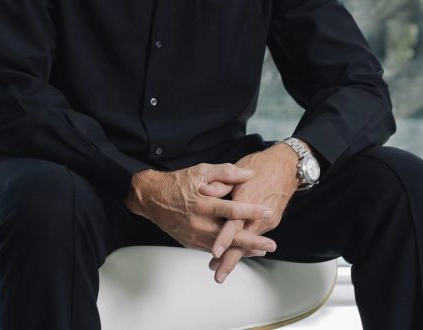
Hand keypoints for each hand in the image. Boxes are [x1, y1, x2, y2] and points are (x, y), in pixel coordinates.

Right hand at [125, 163, 277, 254]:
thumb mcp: (201, 171)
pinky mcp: (190, 242)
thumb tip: (248, 174)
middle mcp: (199, 223)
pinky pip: (212, 250)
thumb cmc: (177, 183)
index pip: (232, 209)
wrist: (151, 198)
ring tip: (261, 250)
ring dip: (243, 249)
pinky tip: (240, 250)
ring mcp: (194, 235)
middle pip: (230, 236)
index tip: (266, 210)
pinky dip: (227, 251)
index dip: (251, 211)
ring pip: (223, 247)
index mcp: (203, 204)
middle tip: (271, 245)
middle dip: (252, 241)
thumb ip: (226, 172)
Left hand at [208, 143, 299, 282]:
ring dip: (235, 255)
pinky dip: (245, 246)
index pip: (234, 224)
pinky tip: (235, 252)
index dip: (225, 239)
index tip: (215, 252)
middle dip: (230, 260)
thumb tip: (206, 190)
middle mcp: (257, 215)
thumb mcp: (240, 170)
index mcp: (248, 200)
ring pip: (248, 242)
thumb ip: (223, 181)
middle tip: (218, 275)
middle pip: (243, 242)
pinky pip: (255, 236)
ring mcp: (265, 220)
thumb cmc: (262, 166)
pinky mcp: (270, 222)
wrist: (287, 166)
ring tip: (220, 267)